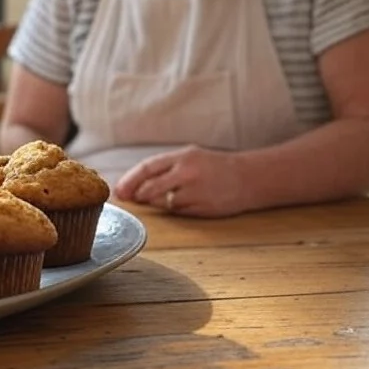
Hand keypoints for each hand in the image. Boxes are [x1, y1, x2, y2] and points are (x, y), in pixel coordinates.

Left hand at [113, 146, 250, 217]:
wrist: (250, 177)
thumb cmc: (214, 166)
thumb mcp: (190, 158)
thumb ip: (164, 169)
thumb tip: (135, 185)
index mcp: (183, 157)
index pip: (148, 168)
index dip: (130, 180)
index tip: (119, 191)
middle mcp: (188, 174)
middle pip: (151, 189)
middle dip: (138, 196)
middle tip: (131, 199)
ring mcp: (196, 192)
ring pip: (165, 203)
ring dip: (161, 202)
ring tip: (176, 193)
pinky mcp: (203, 209)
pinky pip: (180, 212)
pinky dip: (178, 208)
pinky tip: (191, 200)